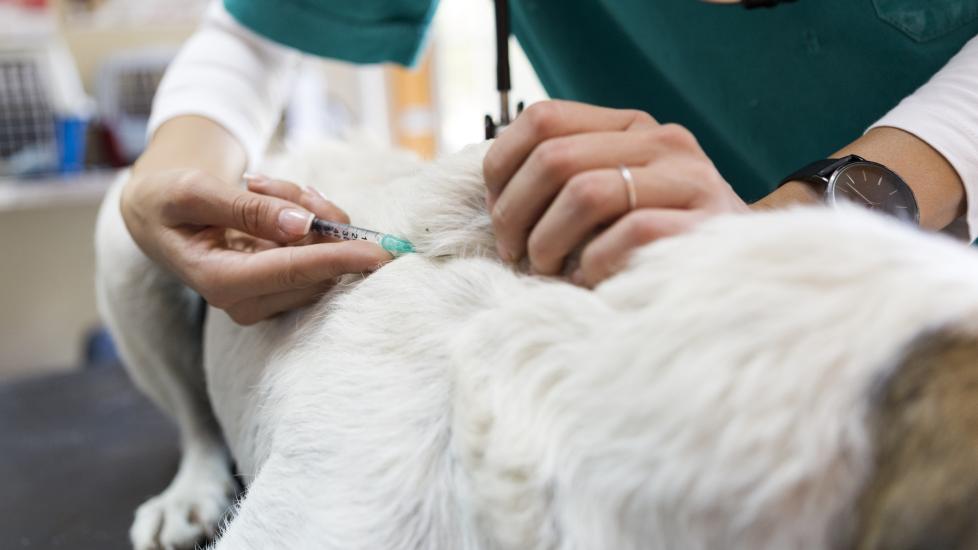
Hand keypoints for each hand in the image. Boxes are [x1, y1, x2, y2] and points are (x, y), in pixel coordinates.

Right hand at [120, 169, 390, 324]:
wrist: (160, 214)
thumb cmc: (170, 200)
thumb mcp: (196, 191)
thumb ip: (248, 208)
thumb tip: (301, 225)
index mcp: (220, 281)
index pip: (294, 272)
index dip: (338, 259)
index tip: (377, 253)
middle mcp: (246, 301)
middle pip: (316, 262)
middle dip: (309, 211)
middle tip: (265, 182)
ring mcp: (265, 297)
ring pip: (322, 252)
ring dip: (305, 209)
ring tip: (259, 187)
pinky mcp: (281, 286)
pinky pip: (317, 249)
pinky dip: (305, 217)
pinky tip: (272, 200)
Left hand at [483, 100, 747, 286]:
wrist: (742, 272)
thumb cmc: (658, 240)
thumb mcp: (615, 194)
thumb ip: (569, 177)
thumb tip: (495, 194)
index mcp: (631, 126)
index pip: (542, 117)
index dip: (502, 166)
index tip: (497, 213)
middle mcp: (663, 141)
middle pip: (555, 158)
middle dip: (516, 213)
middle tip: (515, 253)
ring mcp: (689, 180)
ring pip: (586, 193)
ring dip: (548, 241)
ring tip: (549, 268)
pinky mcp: (704, 226)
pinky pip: (628, 234)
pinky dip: (594, 264)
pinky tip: (590, 281)